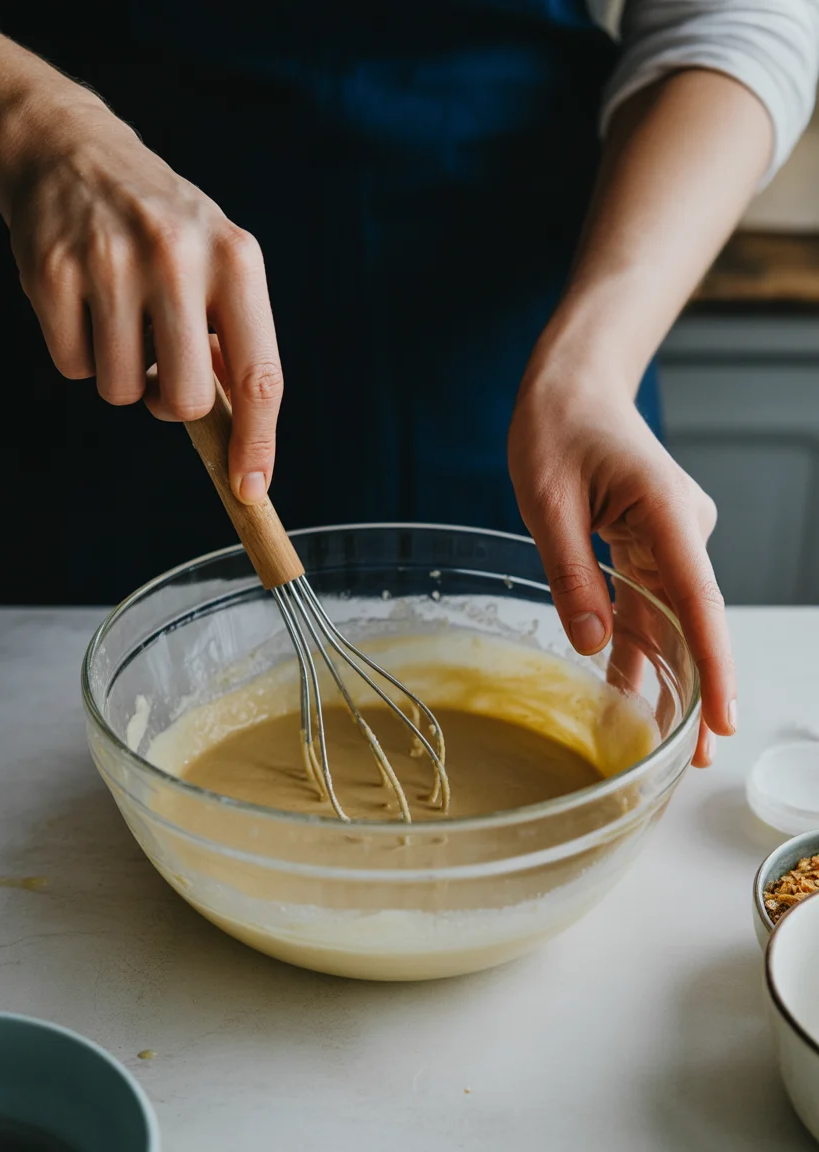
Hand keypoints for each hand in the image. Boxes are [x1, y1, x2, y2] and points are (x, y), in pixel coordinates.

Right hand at [6, 101, 280, 502]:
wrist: (73, 152)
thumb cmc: (164, 230)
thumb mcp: (219, 263)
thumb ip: (235, 340)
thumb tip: (239, 434)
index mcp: (237, 260)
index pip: (261, 376)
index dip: (257, 443)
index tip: (250, 488)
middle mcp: (179, 256)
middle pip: (185, 400)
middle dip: (169, 402)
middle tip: (158, 366)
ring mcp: (111, 262)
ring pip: (121, 392)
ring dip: (121, 375)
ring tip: (120, 317)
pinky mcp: (52, 272)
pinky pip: (74, 368)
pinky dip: (80, 353)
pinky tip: (84, 303)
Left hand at [508, 365, 735, 766]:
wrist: (572, 387)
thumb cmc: (558, 428)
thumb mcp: (547, 500)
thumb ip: (571, 572)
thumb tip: (594, 644)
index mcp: (664, 512)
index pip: (699, 600)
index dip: (715, 664)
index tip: (724, 718)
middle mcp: (680, 530)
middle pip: (693, 621)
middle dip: (696, 690)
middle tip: (693, 759)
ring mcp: (669, 539)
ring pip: (671, 619)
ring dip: (665, 674)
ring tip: (660, 742)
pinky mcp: (651, 543)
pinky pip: (648, 604)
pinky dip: (639, 645)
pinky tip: (630, 693)